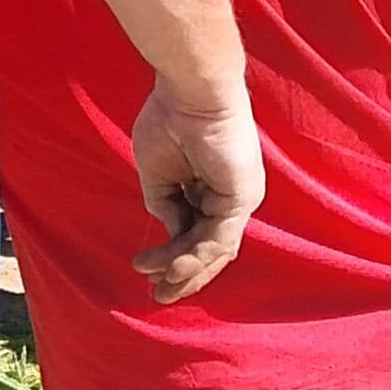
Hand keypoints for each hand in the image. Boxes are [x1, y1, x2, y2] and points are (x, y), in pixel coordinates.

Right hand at [130, 87, 264, 302]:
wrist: (189, 92)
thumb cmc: (170, 119)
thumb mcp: (157, 173)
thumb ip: (164, 204)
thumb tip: (170, 231)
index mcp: (213, 188)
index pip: (198, 233)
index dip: (174, 257)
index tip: (148, 273)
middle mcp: (231, 197)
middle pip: (211, 250)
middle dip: (185, 276)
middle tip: (159, 298)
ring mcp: (241, 199)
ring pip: (215, 250)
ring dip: (185, 271)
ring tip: (157, 286)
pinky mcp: (242, 198)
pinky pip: (218, 237)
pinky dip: (193, 255)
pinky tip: (169, 267)